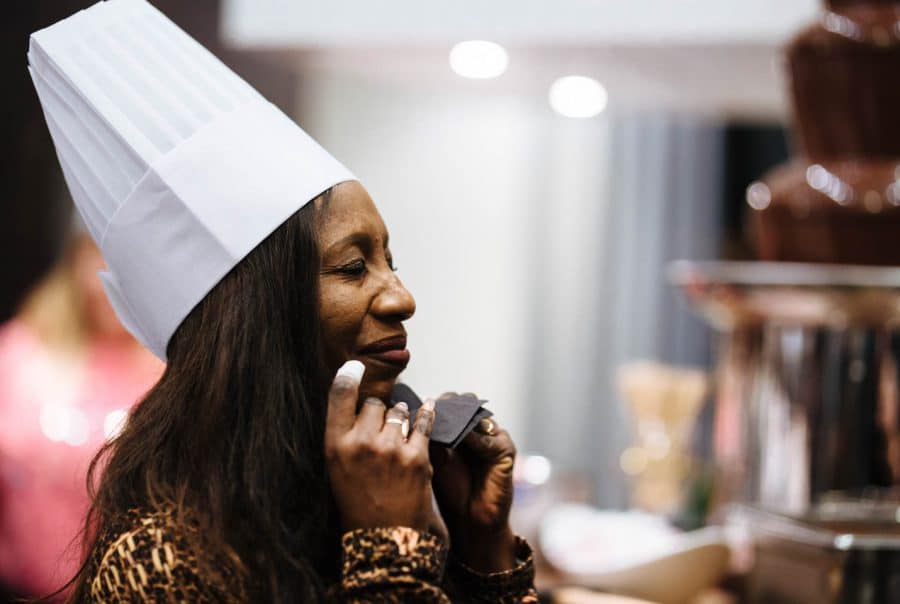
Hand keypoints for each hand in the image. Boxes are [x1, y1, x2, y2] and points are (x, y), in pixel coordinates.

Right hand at [325, 361, 437, 532]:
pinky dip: (428, 415)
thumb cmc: (358, 505)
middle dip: (380, 411)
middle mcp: (361, 443)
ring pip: (399, 412)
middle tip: (382, 428)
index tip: (356, 366)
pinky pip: (424, 424)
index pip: (339, 396)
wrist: (384, 540)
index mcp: (335, 446)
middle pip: (374, 403)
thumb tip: (361, 405)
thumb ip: (346, 436)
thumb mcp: (338, 470)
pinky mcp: (417, 457)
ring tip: (401, 433)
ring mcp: (391, 449)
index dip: (348, 375)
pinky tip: (432, 408)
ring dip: (402, 417)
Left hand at [431, 393, 517, 571]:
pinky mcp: (506, 450)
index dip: (436, 405)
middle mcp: (479, 429)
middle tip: (433, 408)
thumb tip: (412, 415)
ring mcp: (494, 438)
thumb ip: (430, 438)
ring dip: (462, 418)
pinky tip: (463, 438)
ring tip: (446, 421)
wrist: (471, 520)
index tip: (418, 405)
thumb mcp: (434, 460)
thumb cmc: (450, 491)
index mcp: (461, 429)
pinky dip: (476, 438)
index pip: (450, 405)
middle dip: (449, 406)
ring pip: (478, 417)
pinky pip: (490, 439)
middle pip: (465, 405)